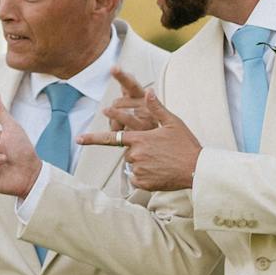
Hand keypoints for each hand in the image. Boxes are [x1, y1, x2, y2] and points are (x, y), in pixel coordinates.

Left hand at [81, 70, 202, 191]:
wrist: (197, 169)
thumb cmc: (186, 144)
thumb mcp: (172, 122)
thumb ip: (156, 108)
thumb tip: (148, 91)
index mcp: (139, 138)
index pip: (111, 137)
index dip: (92, 138)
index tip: (78, 139)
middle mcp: (135, 154)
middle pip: (129, 151)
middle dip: (140, 150)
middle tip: (160, 152)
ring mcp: (138, 169)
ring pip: (134, 165)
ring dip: (144, 163)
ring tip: (163, 162)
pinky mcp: (143, 183)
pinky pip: (138, 179)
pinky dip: (146, 176)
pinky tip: (160, 172)